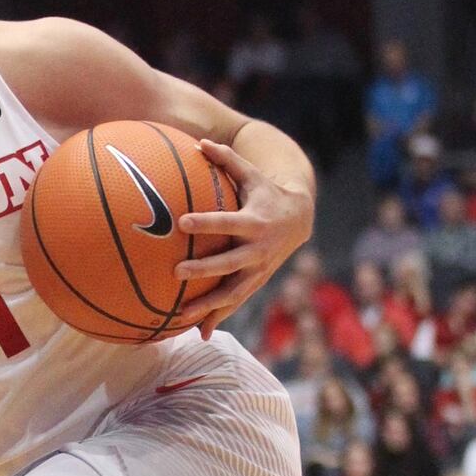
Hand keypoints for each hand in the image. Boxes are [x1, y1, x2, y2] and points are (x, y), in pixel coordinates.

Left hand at [169, 137, 314, 338]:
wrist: (299, 219)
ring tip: (180, 315)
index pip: (227, 222)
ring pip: (232, 292)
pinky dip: (219, 318)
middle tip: (176, 272)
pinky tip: (199, 333)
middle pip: (228, 263)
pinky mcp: (256, 283)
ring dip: (208, 306)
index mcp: (254, 222)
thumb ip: (226, 160)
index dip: (207, 222)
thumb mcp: (251, 174)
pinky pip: (235, 303)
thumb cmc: (265, 192)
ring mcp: (258, 270)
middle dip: (204, 269)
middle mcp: (257, 250)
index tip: (183, 222)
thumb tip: (199, 142)